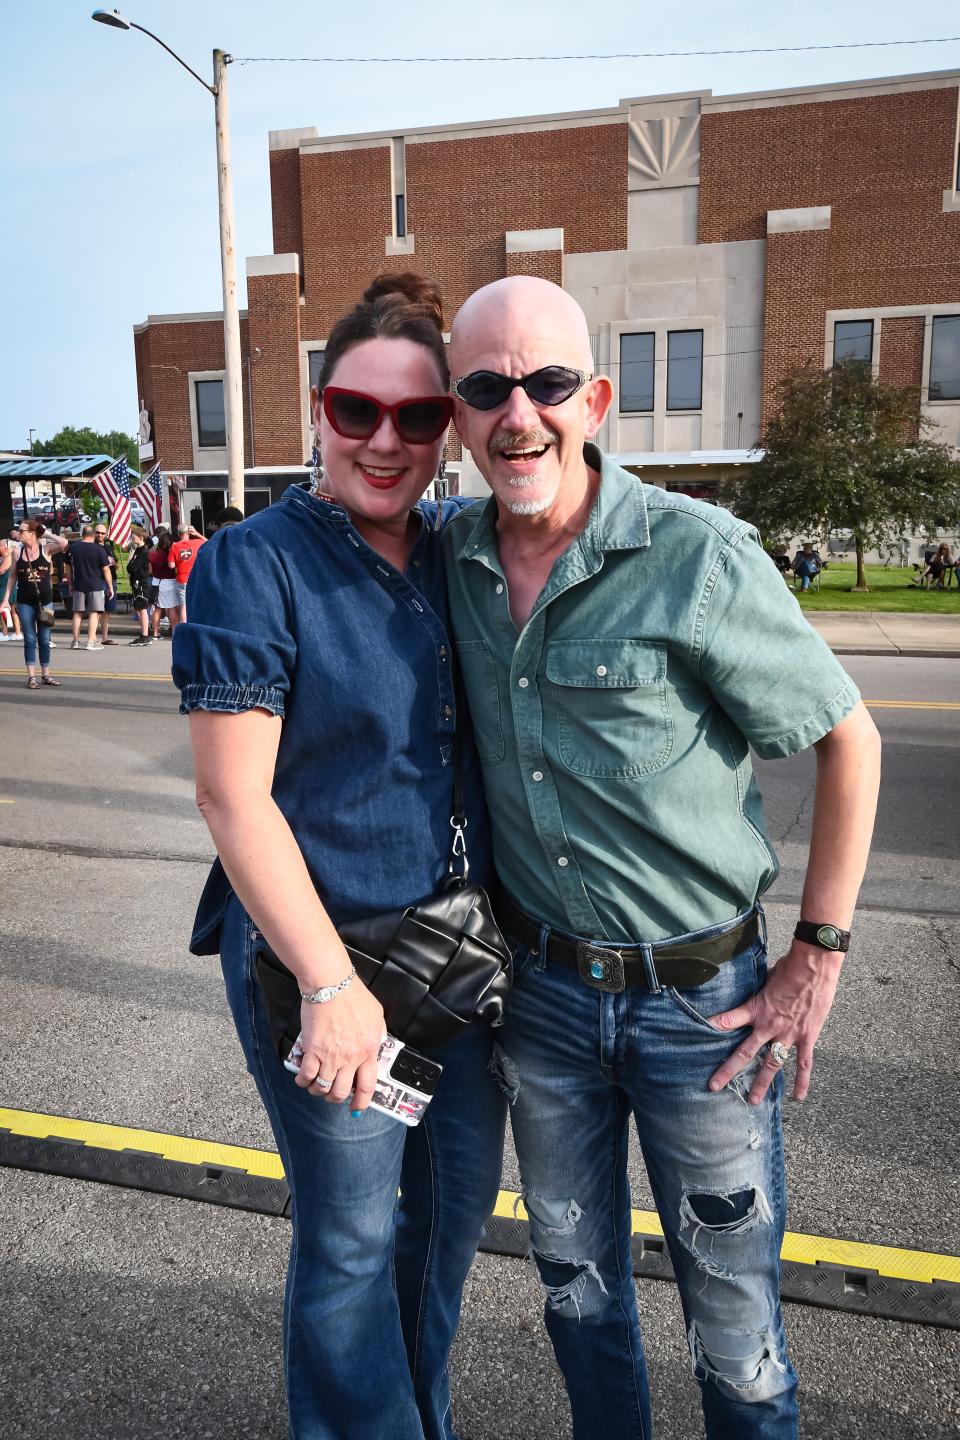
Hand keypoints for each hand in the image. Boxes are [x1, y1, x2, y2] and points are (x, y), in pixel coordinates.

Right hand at [294, 973, 384, 1112]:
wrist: (331, 985)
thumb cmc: (354, 996)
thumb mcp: (377, 1016)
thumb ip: (378, 1034)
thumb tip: (376, 1045)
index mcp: (368, 1051)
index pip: (367, 1086)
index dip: (361, 1102)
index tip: (356, 1109)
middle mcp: (350, 1059)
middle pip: (341, 1092)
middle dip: (335, 1098)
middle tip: (332, 1095)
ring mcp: (330, 1056)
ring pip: (322, 1088)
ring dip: (318, 1091)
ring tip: (316, 1086)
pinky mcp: (312, 1050)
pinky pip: (306, 1076)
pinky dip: (303, 1081)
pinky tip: (303, 1079)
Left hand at [706, 943, 843, 1103]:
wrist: (815, 965)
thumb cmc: (791, 966)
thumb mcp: (767, 977)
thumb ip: (759, 990)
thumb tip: (751, 986)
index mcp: (756, 1008)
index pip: (728, 1020)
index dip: (713, 1026)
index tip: (699, 1034)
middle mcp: (769, 1025)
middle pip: (744, 1053)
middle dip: (729, 1071)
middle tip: (714, 1086)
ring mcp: (788, 1034)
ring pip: (771, 1064)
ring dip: (762, 1083)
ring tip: (753, 1101)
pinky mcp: (807, 1037)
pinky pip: (803, 1063)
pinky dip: (801, 1081)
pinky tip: (797, 1097)